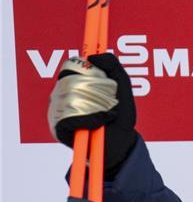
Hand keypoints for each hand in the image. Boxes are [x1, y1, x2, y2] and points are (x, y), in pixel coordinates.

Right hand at [47, 51, 138, 175]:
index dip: (87, 69)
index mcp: (75, 82)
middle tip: (109, 103)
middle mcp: (63, 94)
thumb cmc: (121, 117)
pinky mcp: (58, 128)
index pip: (72, 66)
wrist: (120, 146)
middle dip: (97, 91)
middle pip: (71, 80)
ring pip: (69, 97)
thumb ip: (115, 69)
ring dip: (95, 107)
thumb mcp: (124, 91)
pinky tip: (98, 124)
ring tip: (105, 116)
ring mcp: (58, 110)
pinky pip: (69, 118)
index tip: (104, 79)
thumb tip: (94, 56)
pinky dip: (89, 120)